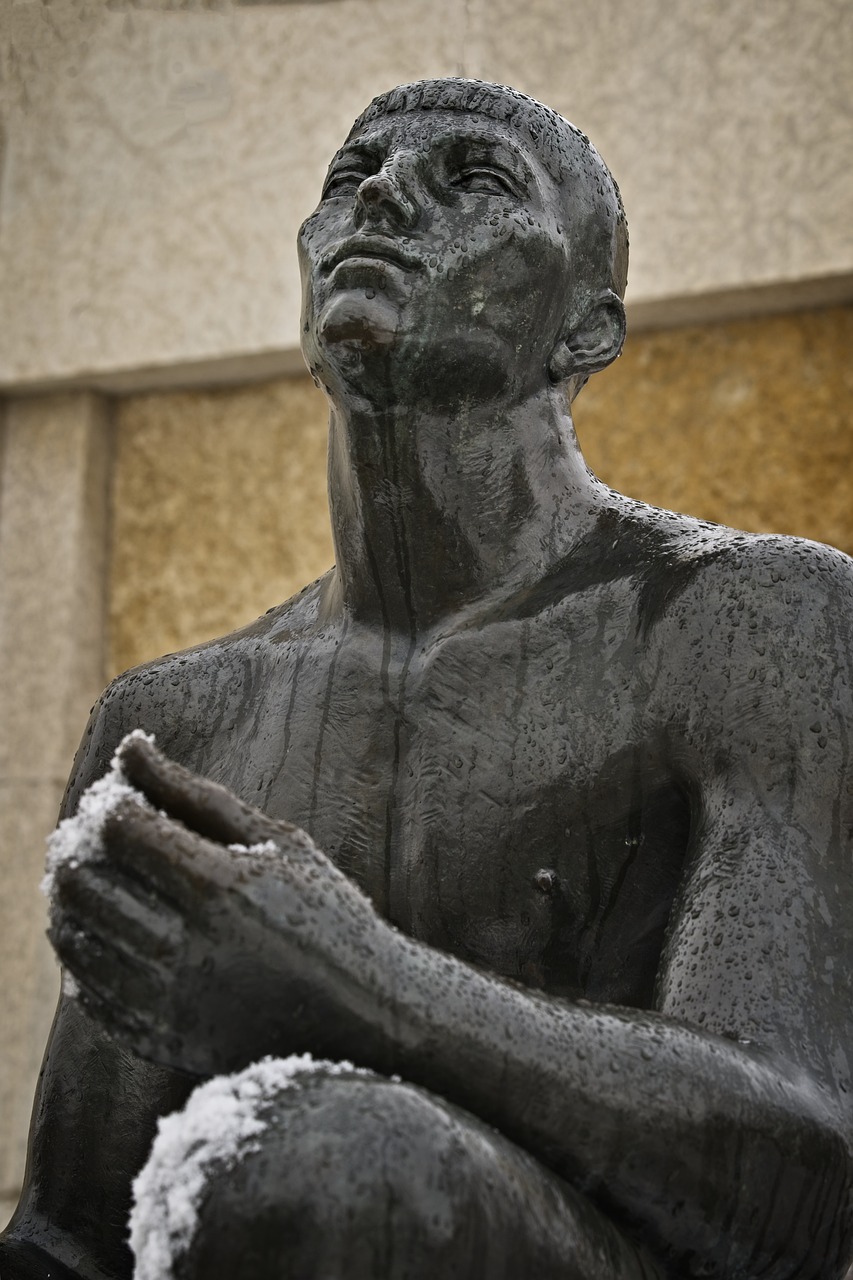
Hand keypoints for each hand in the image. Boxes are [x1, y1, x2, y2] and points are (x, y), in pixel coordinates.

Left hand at [48, 736, 390, 1076]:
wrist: (358, 1018)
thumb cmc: (326, 913)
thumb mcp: (276, 843)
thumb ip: (194, 795)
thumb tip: (129, 746)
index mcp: (219, 887)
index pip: (118, 829)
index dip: (110, 804)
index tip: (126, 801)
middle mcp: (184, 947)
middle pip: (82, 881)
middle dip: (80, 846)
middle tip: (102, 835)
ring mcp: (165, 1001)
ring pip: (74, 935)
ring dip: (75, 897)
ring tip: (105, 877)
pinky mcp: (156, 1039)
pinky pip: (87, 990)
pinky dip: (84, 953)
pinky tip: (112, 930)